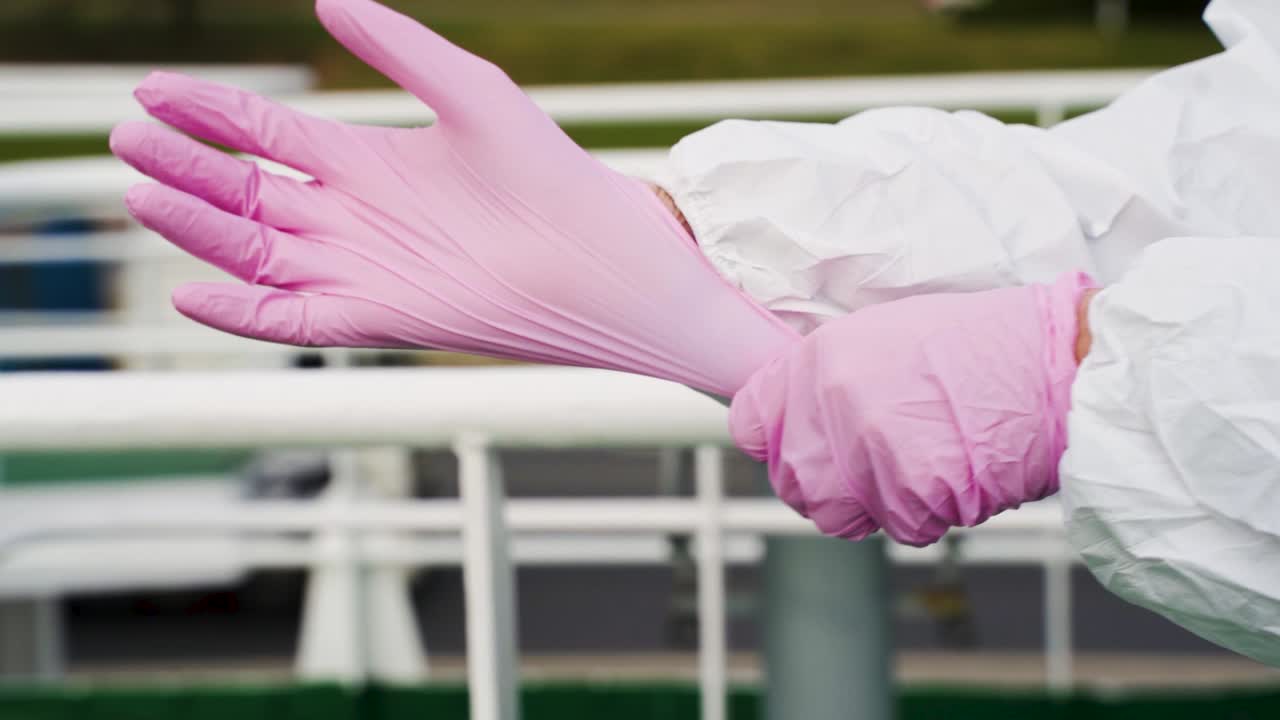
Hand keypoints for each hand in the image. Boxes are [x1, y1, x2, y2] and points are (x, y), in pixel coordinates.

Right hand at [110, 0, 796, 395]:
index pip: (265, 136)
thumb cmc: (548, 172)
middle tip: (129, 139)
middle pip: (245, 193)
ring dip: (198, 227)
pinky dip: (241, 313)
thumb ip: (398, 44)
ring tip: (143, 192)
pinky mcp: (376, 319)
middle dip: (186, 169)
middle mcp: (352, 217)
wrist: (602, 256)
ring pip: (255, 251)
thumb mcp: (469, 90)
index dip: (209, 114)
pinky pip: (292, 321)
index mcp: (366, 162)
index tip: (153, 91)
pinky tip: (191, 288)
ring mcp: (360, 270)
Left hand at [730, 271, 1096, 545]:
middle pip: (793, 482)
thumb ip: (831, 378)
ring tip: (922, 465)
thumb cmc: (985, 344)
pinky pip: (902, 526)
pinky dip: (930, 512)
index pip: (750, 422)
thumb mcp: (887, 335)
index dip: (773, 440)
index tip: (795, 445)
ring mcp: (871, 450)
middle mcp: (834, 403)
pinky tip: (960, 473)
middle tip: (872, 468)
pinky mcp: (913, 491)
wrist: (1060, 363)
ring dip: (875, 504)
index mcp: (821, 359)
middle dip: (828, 485)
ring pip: (842, 515)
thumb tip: (798, 418)